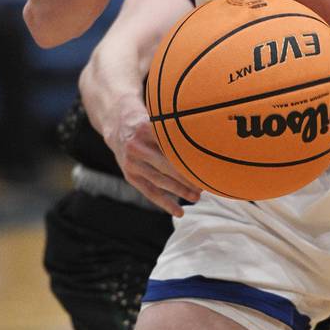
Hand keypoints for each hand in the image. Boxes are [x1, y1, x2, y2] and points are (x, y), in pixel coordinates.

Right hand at [103, 95, 201, 215]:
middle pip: (166, 165)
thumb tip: (210, 136)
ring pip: (159, 181)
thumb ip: (176, 127)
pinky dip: (165, 203)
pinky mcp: (130, 175)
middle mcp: (137, 146)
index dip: (189, 157)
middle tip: (205, 185)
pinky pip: (149, 192)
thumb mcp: (159, 117)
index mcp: (147, 128)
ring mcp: (131, 162)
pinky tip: (179, 212)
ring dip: (179, 191)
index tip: (207, 165)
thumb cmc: (150, 120)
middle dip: (187, 177)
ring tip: (197, 197)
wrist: (118, 124)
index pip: (172, 146)